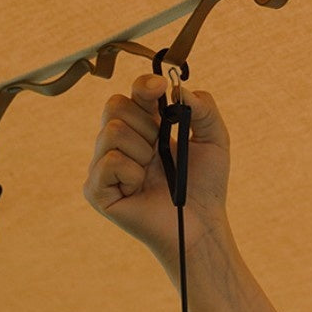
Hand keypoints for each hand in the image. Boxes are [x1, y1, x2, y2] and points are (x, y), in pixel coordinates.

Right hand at [83, 74, 230, 267]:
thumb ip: (203, 107)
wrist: (200, 225)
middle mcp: (118, 143)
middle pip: (115, 106)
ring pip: (112, 132)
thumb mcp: (215, 139)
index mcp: (143, 127)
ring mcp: (103, 166)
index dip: (144, 86)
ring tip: (153, 173)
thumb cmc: (205, 186)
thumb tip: (179, 88)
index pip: (132, 93)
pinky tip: (140, 188)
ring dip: (142, 151)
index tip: (161, 88)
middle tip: (161, 150)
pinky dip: (131, 173)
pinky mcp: (96, 190)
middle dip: (147, 125)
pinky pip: (108, 162)